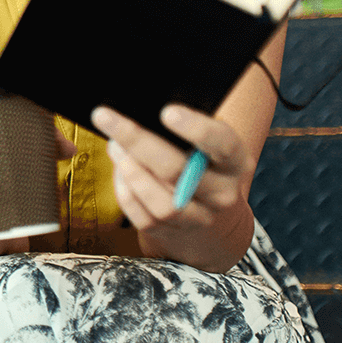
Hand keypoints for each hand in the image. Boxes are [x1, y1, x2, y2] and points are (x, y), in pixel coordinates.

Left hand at [93, 104, 255, 270]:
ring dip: (130, 171)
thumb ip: (186, 127)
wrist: (209, 213)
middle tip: (106, 117)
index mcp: (236, 162)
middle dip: (137, 141)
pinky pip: (143, 217)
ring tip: (114, 145)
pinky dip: (125, 192)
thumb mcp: (207, 143)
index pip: (223, 144)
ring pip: (161, 202)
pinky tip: (120, 170)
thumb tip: (143, 109)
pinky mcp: (173, 233)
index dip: (197, 129)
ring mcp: (199, 217)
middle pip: (178, 170)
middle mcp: (222, 193)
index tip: (167, 112)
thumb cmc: (201, 161)